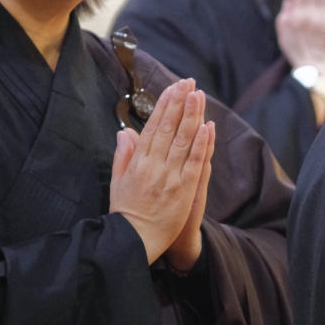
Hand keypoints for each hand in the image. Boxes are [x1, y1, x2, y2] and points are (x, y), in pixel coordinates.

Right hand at [110, 80, 213, 263]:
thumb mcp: (117, 182)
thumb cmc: (125, 213)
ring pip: (183, 140)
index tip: (173, 88)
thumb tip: (125, 132)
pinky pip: (194, 162)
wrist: (133, 241)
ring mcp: (170, 176)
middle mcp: (154, 165)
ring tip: (198, 94)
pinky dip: (201, 143)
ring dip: (192, 115)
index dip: (164, 106)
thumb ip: (123, 155)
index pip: (153, 127)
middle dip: (179, 103)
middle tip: (188, 82)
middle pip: (169, 128)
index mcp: (138, 162)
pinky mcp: (184, 189)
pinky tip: (207, 126)